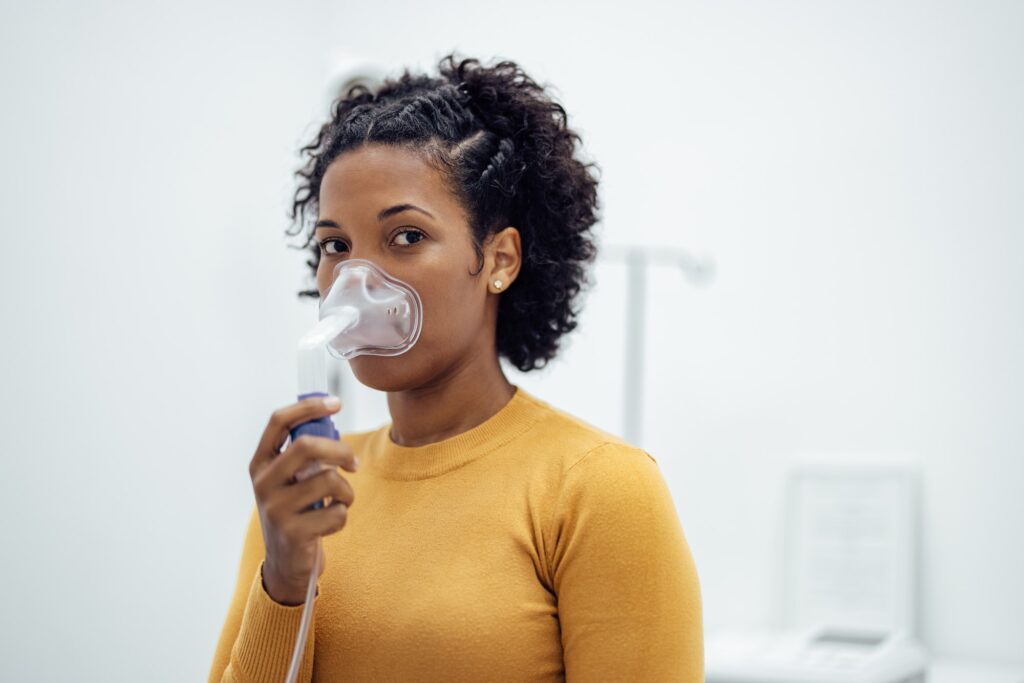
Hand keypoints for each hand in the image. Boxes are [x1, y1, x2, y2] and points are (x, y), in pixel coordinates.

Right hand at [248, 396, 357, 604]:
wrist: (286, 564)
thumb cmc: (297, 512)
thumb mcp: (290, 481)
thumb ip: (303, 454)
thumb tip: (330, 417)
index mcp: (260, 463)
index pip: (278, 421)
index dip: (308, 407)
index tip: (336, 402)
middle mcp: (263, 483)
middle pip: (307, 446)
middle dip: (340, 450)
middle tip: (355, 463)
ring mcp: (276, 508)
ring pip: (329, 480)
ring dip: (347, 492)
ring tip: (340, 501)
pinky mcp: (293, 532)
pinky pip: (337, 512)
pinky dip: (343, 516)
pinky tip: (330, 524)